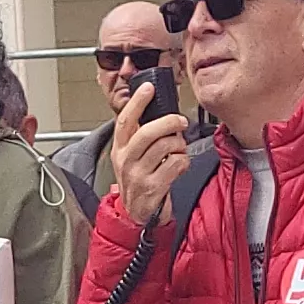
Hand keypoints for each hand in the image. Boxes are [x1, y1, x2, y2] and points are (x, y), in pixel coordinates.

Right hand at [107, 83, 189, 227]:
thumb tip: (161, 115)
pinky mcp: (153, 187)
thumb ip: (140, 137)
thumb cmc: (138, 181)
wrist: (136, 214)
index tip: (148, 88)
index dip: (137, 102)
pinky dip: (183, 162)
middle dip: (169, 122)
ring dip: (179, 145)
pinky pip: (175, 164)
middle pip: (148, 132)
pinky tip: (179, 165)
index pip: (125, 120)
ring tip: (179, 150)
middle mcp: (126, 160)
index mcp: (119, 148)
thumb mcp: (131, 158)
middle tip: (180, 121)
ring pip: (165, 146)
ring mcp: (138, 174)